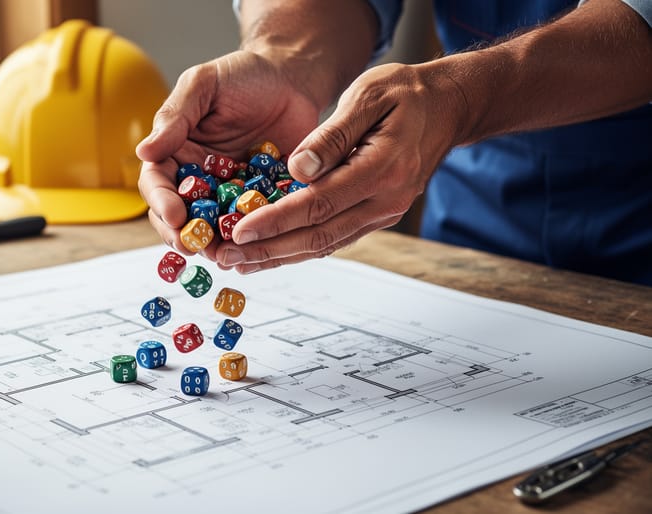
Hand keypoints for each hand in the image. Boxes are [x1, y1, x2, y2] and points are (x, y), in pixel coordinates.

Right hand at [136, 50, 319, 258]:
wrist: (292, 77)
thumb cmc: (243, 75)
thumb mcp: (204, 84)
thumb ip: (175, 116)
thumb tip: (143, 152)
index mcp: (175, 153)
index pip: (157, 184)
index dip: (161, 203)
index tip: (174, 216)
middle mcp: (198, 180)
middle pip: (180, 217)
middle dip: (184, 235)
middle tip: (196, 246)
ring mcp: (229, 195)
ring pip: (215, 230)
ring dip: (217, 245)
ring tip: (226, 255)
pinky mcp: (262, 203)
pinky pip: (255, 226)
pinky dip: (254, 239)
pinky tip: (259, 247)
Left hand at [215, 62, 466, 272]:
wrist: (449, 107)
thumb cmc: (407, 93)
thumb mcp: (369, 94)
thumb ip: (333, 134)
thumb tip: (296, 169)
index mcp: (384, 168)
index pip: (320, 203)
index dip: (277, 220)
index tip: (241, 230)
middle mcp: (386, 200)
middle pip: (319, 235)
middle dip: (269, 250)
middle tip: (226, 258)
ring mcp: (384, 213)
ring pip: (325, 244)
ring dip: (280, 257)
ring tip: (239, 263)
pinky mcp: (377, 215)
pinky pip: (334, 237)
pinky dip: (299, 248)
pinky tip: (271, 252)